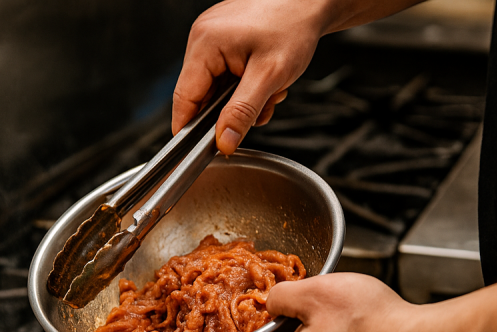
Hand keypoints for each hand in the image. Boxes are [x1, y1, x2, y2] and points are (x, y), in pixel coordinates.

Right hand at [172, 0, 329, 154]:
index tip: (199, 152)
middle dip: (232, 111)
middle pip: (202, 94)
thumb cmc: (293, 26)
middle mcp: (203, 37)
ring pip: (218, 88)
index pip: (184, 98)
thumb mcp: (269, 77)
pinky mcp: (226, 39)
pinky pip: (227, 74)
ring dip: (244, 99)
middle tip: (262, 108)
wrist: (311, 1)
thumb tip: (224, 142)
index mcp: (205, 44)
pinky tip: (268, 80)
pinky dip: (247, 85)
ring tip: (272, 89)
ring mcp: (213, 37)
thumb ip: (242, 112)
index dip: (189, 129)